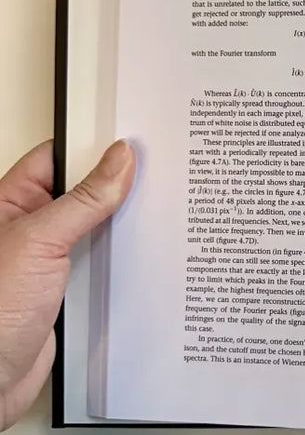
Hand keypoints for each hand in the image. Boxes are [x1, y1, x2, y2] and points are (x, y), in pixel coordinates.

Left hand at [0, 139, 134, 429]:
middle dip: (119, 187)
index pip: (58, 157)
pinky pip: (103, 266)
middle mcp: (28, 229)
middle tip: (158, 175)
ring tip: (159, 213)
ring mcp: (49, 261)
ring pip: (97, 230)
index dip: (95, 147)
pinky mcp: (67, 292)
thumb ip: (84, 200)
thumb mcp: (39, 241)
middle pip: (83, 193)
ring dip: (123, 228)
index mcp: (9, 204)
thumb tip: (119, 160)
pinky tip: (145, 258)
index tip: (136, 141)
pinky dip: (124, 263)